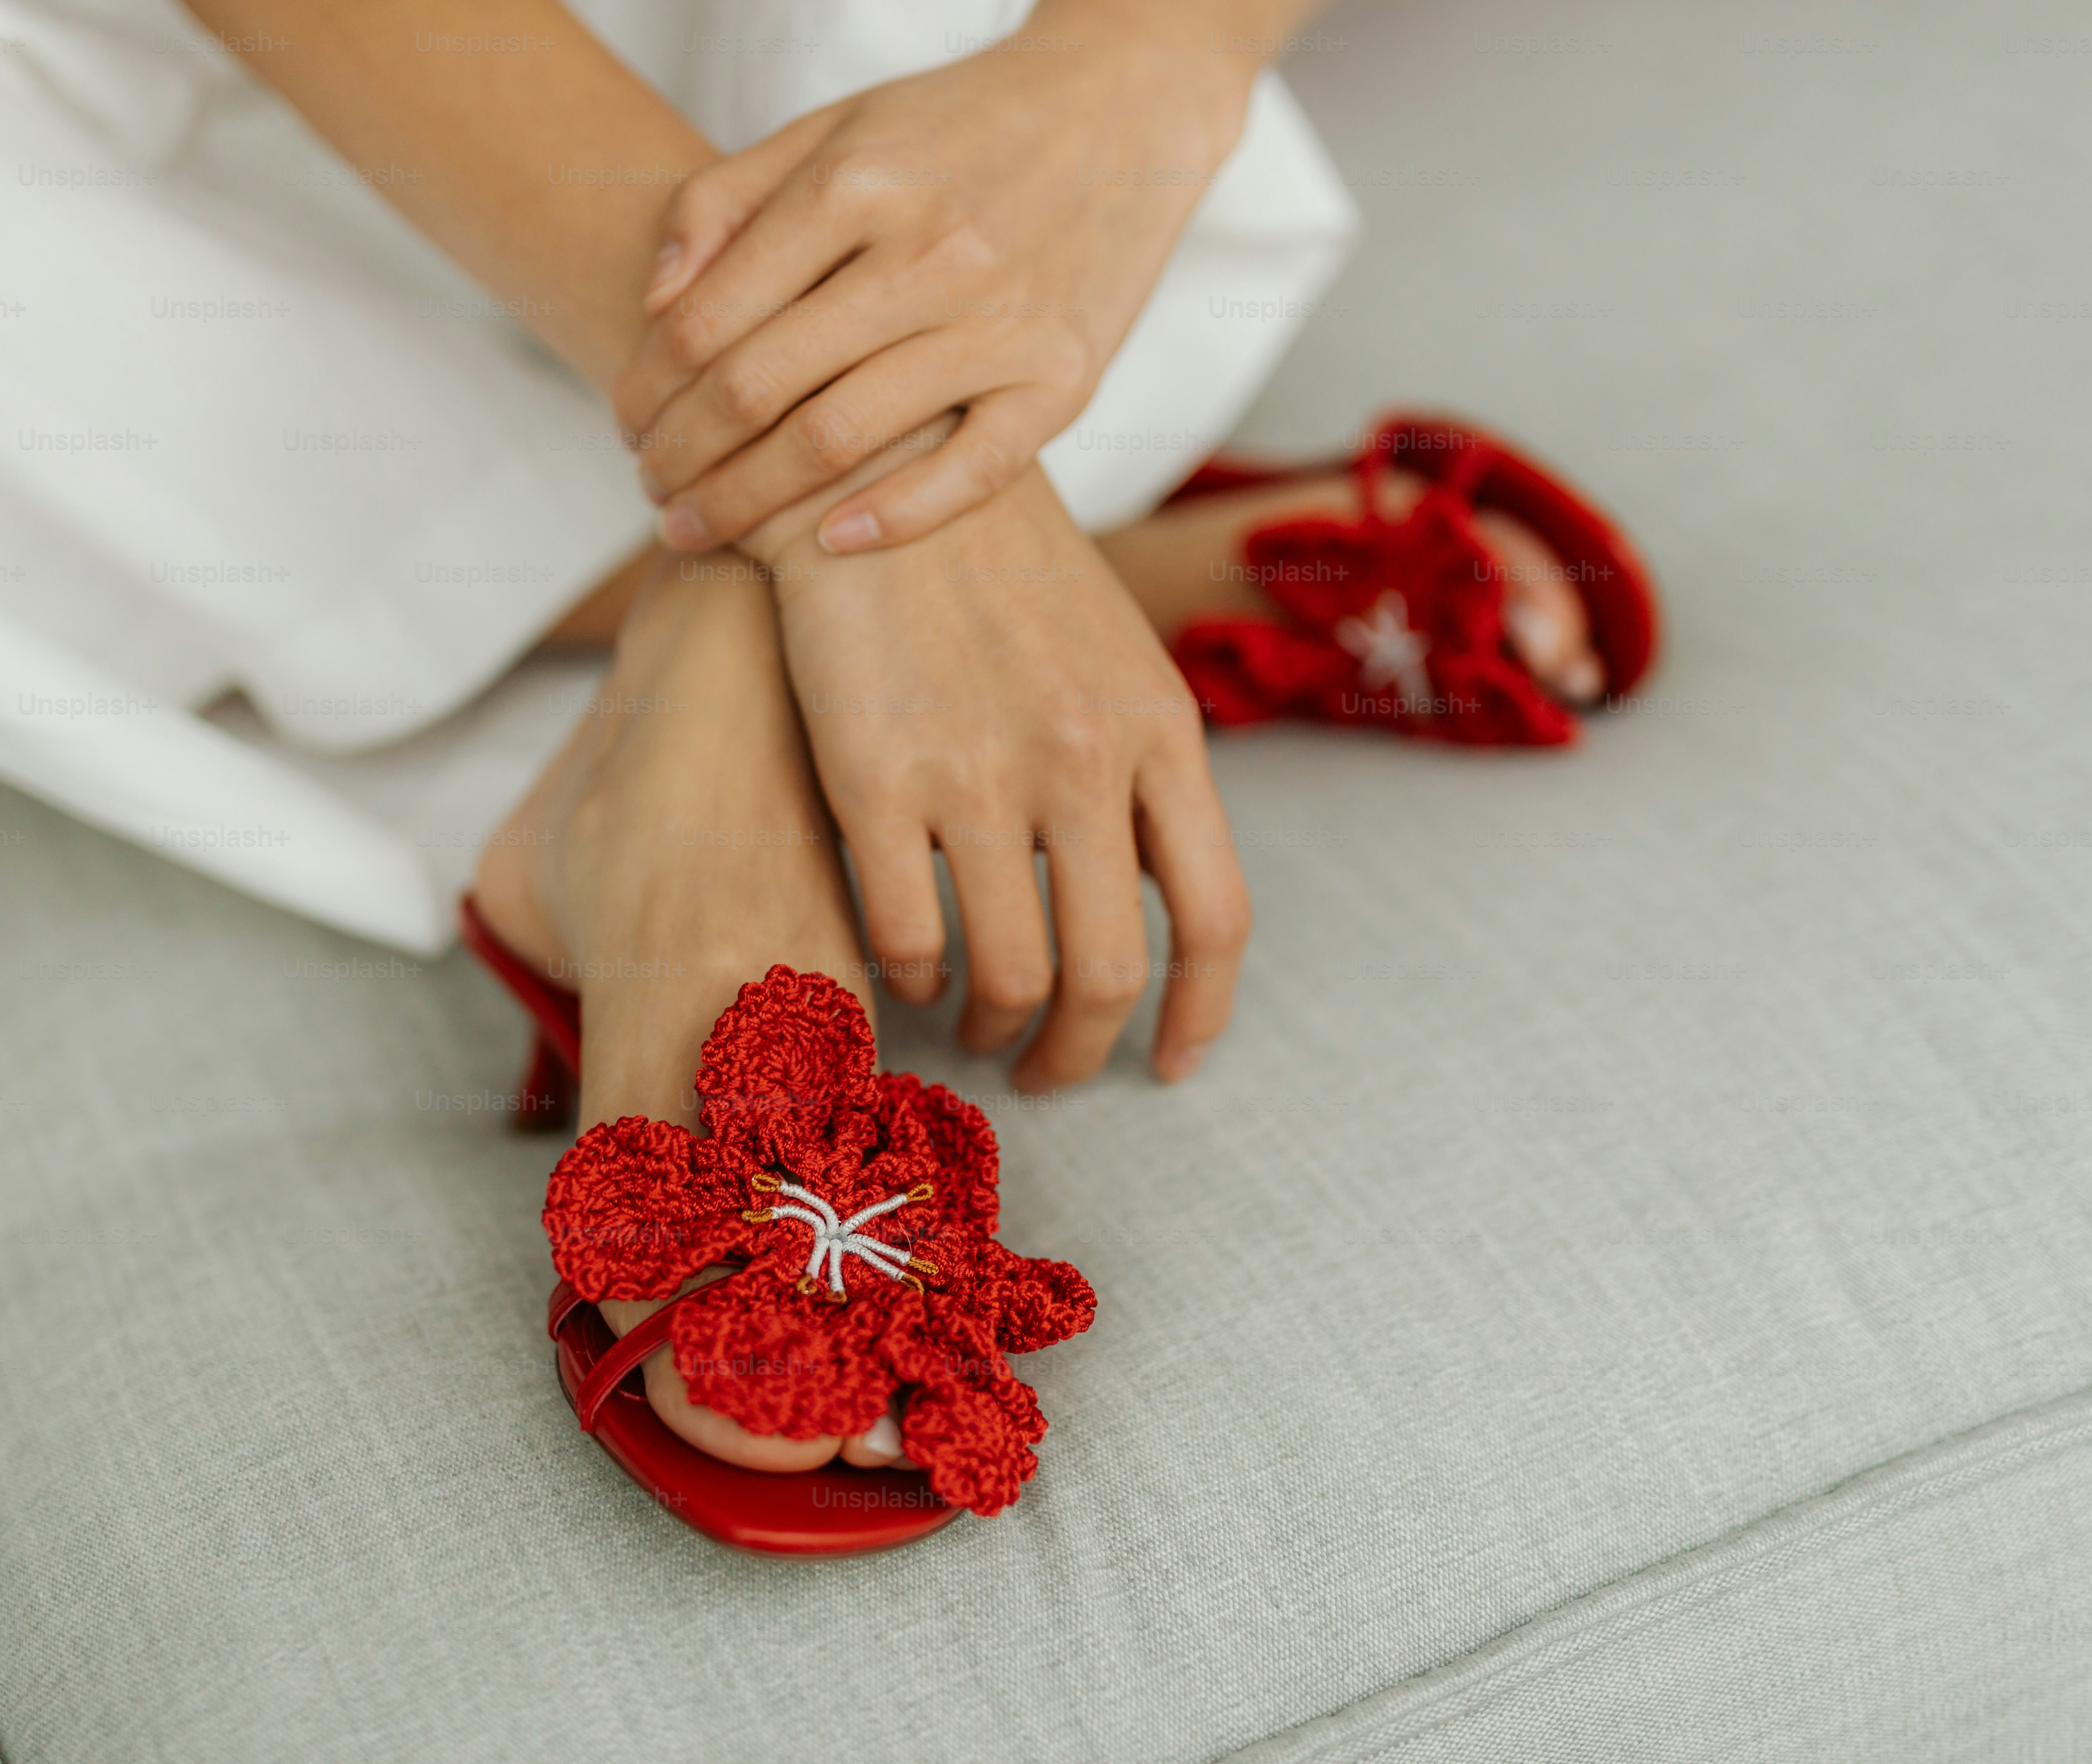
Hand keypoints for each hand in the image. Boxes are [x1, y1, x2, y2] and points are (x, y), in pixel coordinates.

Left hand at [612, 14, 1255, 558]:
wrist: (1120, 108)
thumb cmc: (957, 127)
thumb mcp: (831, 127)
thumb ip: (727, 201)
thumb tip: (655, 302)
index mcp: (856, 184)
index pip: (711, 316)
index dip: (647, 386)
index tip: (624, 425)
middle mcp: (927, 252)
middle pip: (760, 388)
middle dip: (682, 457)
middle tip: (650, 491)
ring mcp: (1001, 320)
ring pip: (841, 440)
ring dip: (749, 501)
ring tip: (699, 527)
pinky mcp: (1066, 377)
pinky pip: (971, 472)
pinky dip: (892, 519)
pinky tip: (826, 544)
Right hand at [743, 450, 1251, 1089]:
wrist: (882, 466)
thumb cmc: (1003, 572)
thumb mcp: (1114, 661)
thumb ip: (1142, 778)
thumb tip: (1146, 903)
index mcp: (1161, 731)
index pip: (1213, 918)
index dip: (1198, 1016)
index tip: (1169, 1066)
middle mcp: (1084, 759)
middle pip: (1109, 974)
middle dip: (1079, 1050)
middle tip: (1047, 1069)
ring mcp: (981, 770)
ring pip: (1009, 974)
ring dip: (993, 1027)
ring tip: (974, 1027)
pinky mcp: (878, 775)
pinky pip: (909, 933)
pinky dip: (912, 976)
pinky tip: (909, 968)